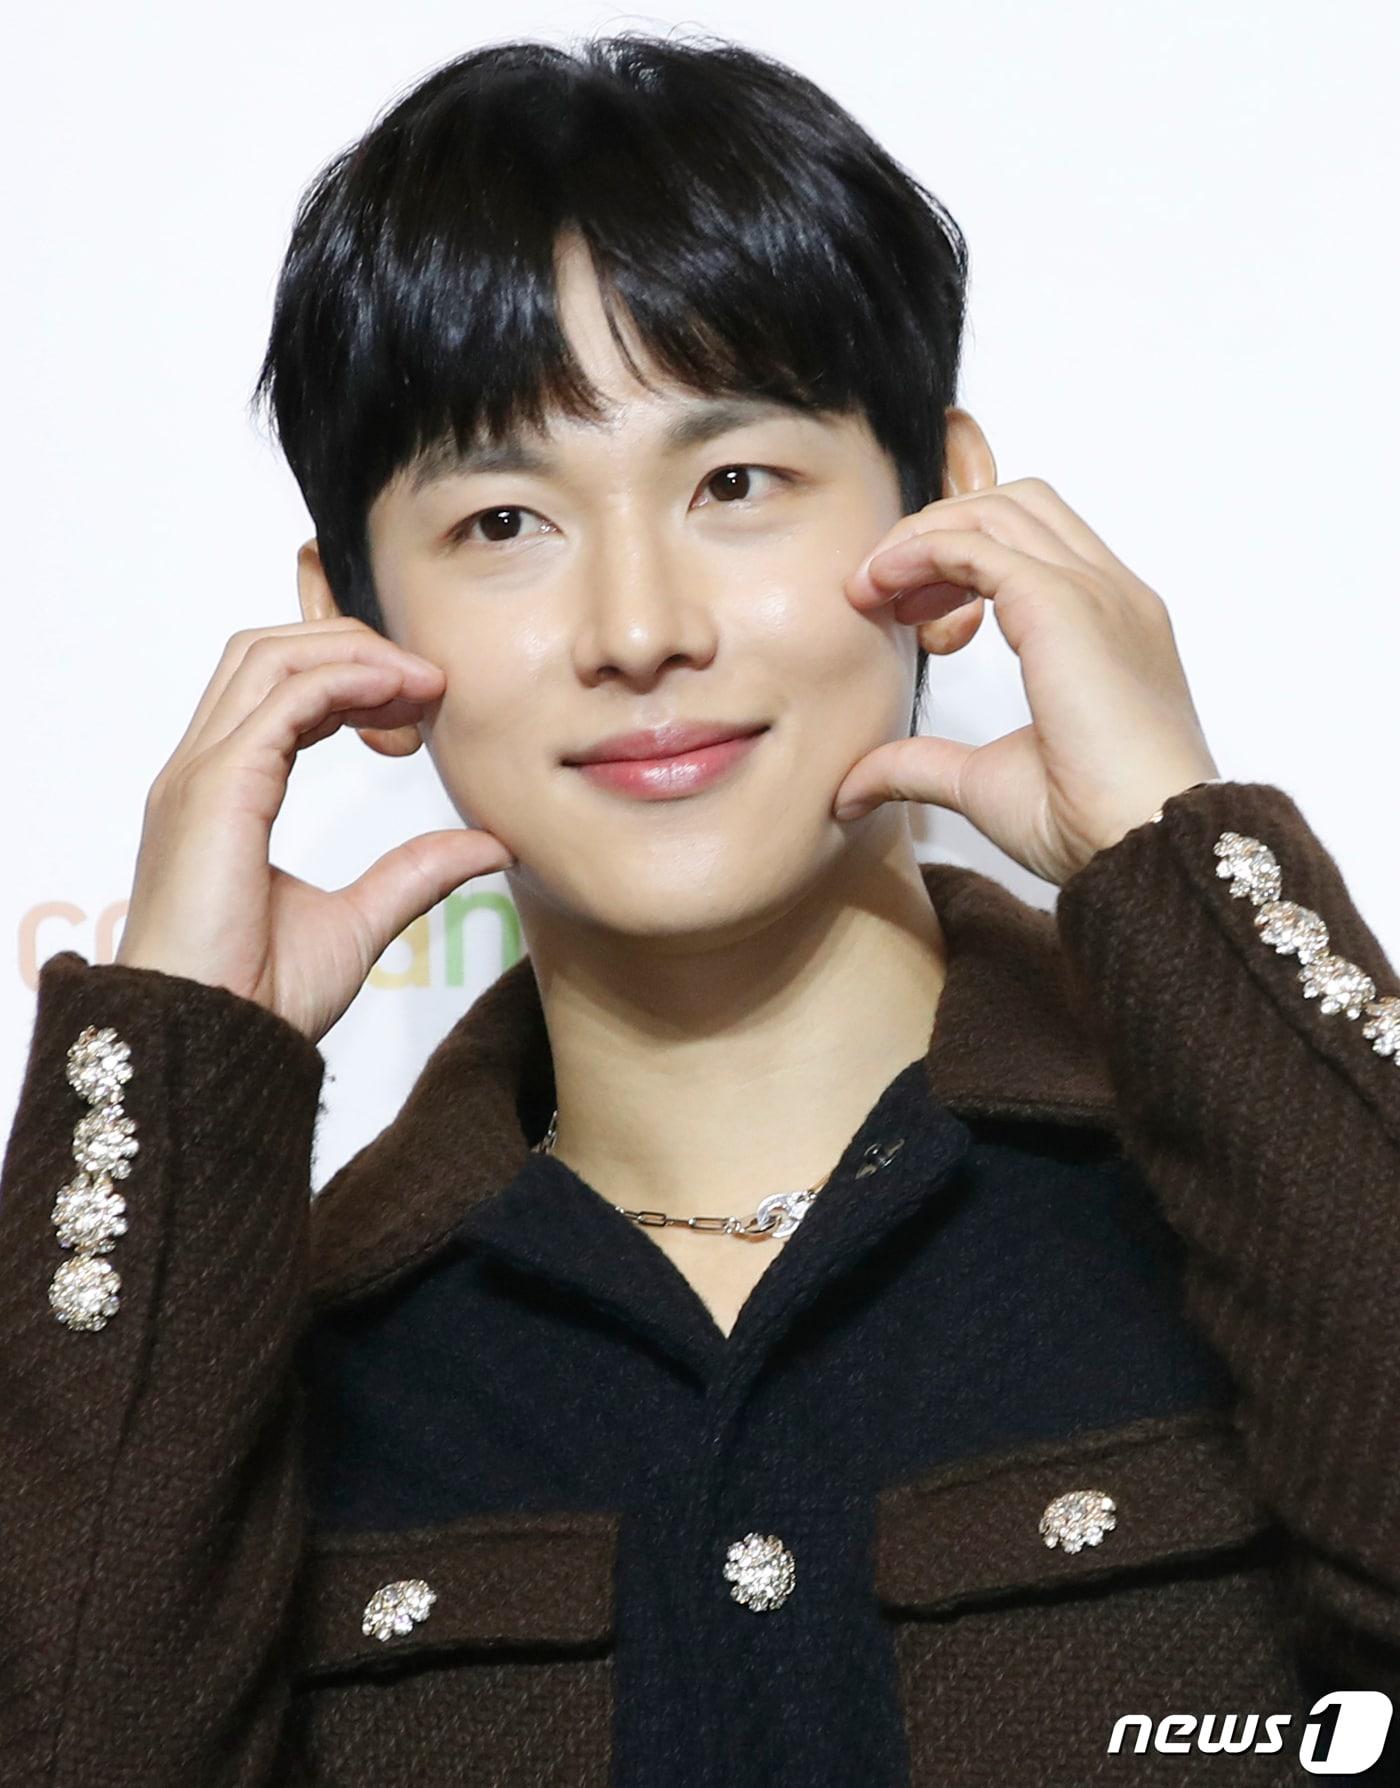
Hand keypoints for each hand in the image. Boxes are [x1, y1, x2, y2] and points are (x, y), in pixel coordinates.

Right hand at [114, 617, 515, 1042]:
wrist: (210, 1047)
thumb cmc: (256, 998)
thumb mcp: (358, 921)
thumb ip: (415, 874)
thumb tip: (487, 846)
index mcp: (223, 792)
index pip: (278, 689)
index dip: (354, 681)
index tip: (420, 711)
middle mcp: (202, 770)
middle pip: (269, 651)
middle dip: (355, 647)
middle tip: (431, 684)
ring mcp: (201, 774)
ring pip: (269, 654)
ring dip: (355, 652)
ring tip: (425, 682)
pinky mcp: (216, 788)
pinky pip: (284, 696)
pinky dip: (347, 677)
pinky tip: (401, 692)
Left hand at [831, 477, 1220, 886]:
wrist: (1143, 849)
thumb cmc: (1090, 826)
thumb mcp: (982, 785)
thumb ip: (920, 767)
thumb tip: (850, 787)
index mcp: (1109, 626)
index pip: (1034, 542)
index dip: (958, 556)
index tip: (908, 611)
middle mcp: (1110, 594)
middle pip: (1014, 506)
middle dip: (937, 530)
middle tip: (880, 591)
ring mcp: (1095, 592)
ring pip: (995, 509)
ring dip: (921, 535)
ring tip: (871, 588)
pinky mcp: (1063, 605)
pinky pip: (975, 544)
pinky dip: (919, 551)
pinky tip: (879, 588)